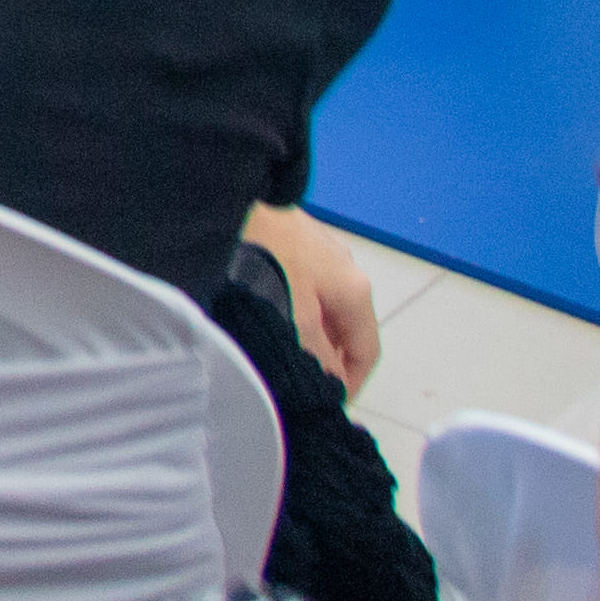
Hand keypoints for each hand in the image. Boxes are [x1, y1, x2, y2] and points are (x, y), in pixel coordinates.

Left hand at [242, 202, 381, 390]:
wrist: (231, 196)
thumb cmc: (267, 259)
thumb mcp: (294, 316)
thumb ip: (316, 354)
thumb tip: (332, 385)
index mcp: (355, 289)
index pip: (367, 350)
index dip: (351, 383)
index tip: (326, 404)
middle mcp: (346, 269)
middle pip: (345, 329)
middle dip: (327, 359)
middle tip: (296, 382)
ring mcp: (321, 251)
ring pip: (322, 308)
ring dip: (307, 334)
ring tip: (277, 354)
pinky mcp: (294, 239)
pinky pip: (303, 288)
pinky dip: (293, 310)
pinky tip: (265, 316)